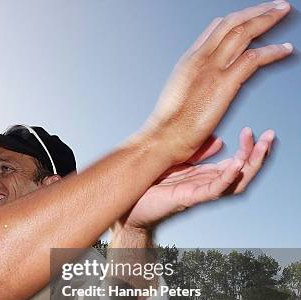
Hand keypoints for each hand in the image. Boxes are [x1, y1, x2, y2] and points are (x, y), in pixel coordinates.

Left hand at [120, 127, 273, 229]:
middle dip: (258, 155)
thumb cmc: (148, 187)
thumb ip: (197, 153)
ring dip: (250, 165)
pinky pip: (214, 190)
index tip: (254, 131)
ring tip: (261, 147)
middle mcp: (205, 186)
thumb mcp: (175, 163)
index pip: (235, 164)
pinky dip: (227, 178)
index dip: (248, 149)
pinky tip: (236, 164)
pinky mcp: (189, 199)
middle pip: (242, 172)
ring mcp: (199, 193)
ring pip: (235, 182)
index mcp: (203, 177)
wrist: (128, 207)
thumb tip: (220, 140)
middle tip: (271, 136)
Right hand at [141, 1, 290, 164]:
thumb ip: (194, 82)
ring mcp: (212, 70)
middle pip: (232, 23)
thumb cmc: (168, 125)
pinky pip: (254, 59)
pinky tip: (285, 49)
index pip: (215, 29)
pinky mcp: (224, 84)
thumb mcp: (178, 95)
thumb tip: (205, 85)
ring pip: (244, 33)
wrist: (162, 138)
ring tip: (282, 13)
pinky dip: (273, 51)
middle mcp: (200, 59)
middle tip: (275, 5)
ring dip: (267, 20)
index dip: (237, 18)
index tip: (251, 16)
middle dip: (257, 11)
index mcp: (188, 61)